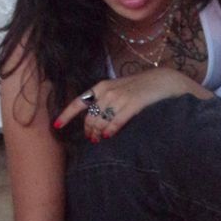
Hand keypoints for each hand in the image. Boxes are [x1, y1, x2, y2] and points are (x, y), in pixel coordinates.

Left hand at [54, 70, 208, 140]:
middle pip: (90, 117)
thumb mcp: (119, 89)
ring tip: (100, 140)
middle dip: (88, 130)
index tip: (56, 127)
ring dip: (98, 133)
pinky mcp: (133, 104)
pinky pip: (115, 122)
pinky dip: (110, 130)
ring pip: (100, 121)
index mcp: (101, 87)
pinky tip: (109, 136)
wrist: (164, 81)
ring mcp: (120, 97)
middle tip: (92, 139)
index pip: (78, 102)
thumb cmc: (140, 88)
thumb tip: (94, 120)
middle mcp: (107, 91)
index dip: (66, 115)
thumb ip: (105, 101)